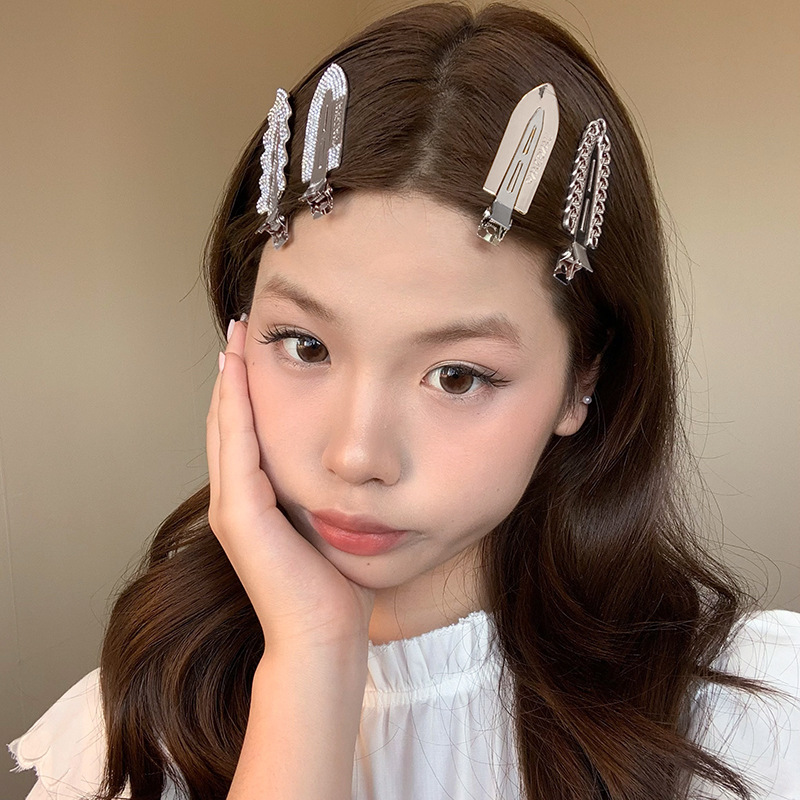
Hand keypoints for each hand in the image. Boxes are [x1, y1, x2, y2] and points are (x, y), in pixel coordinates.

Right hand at [206, 319, 375, 650]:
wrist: (324, 637)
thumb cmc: (335, 586)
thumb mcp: (329, 523)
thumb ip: (325, 491)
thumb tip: (351, 463)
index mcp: (256, 500)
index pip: (246, 430)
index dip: (249, 387)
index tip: (258, 345)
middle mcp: (235, 498)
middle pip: (229, 420)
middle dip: (235, 373)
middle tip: (240, 327)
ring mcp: (232, 506)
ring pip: (226, 426)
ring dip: (231, 379)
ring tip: (236, 337)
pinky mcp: (240, 514)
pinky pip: (236, 446)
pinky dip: (236, 407)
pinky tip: (240, 372)